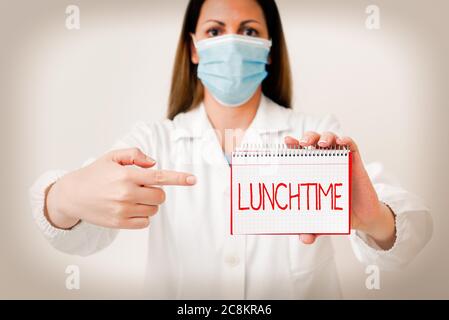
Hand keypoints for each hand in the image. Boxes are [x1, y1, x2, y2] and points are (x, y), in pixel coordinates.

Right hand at [45, 148, 195, 229]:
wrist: (72, 195)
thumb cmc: (95, 174)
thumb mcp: (112, 156)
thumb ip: (134, 155)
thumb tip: (154, 163)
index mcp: (127, 175)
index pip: (159, 176)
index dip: (178, 178)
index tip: (193, 179)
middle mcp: (126, 193)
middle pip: (160, 196)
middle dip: (156, 191)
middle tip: (141, 187)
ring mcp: (123, 210)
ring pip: (153, 209)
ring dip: (148, 203)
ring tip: (131, 197)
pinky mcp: (119, 223)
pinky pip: (145, 222)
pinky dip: (142, 215)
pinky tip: (129, 208)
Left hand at [285, 132, 395, 248]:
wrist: (362, 218)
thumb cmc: (337, 213)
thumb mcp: (322, 222)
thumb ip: (312, 229)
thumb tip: (305, 239)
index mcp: (311, 172)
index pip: (299, 153)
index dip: (291, 146)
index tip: (285, 142)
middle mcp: (324, 162)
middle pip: (313, 141)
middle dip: (307, 137)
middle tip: (302, 143)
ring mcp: (340, 160)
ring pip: (331, 139)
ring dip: (325, 136)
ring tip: (321, 144)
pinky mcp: (356, 162)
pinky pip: (351, 145)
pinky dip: (346, 140)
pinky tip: (341, 142)